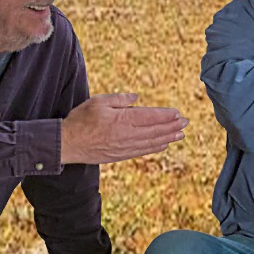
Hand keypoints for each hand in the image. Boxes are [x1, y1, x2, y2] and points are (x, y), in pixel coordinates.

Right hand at [61, 92, 187, 163]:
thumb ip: (120, 99)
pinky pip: (142, 151)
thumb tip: (136, 98)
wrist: (67, 144)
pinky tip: (163, 145)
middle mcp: (127, 135)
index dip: (165, 115)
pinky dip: (155, 148)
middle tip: (186, 123)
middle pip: (155, 131)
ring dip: (167, 138)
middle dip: (172, 126)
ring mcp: (124, 147)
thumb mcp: (99, 101)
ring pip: (151, 143)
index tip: (178, 113)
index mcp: (123, 120)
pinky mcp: (120, 155)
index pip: (150, 117)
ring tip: (180, 134)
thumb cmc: (81, 120)